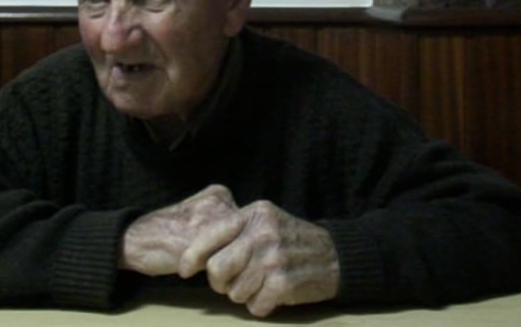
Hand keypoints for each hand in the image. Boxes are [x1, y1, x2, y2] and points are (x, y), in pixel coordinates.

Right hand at [119, 184, 243, 275]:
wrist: (135, 239)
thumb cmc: (170, 232)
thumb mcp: (202, 215)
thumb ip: (226, 222)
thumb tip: (254, 243)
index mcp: (219, 193)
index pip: (248, 223)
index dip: (238, 243)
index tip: (220, 247)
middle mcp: (216, 203)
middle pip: (244, 237)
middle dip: (235, 255)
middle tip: (215, 261)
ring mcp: (206, 220)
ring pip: (234, 252)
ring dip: (225, 266)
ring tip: (204, 265)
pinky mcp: (195, 241)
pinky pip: (218, 264)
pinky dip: (214, 273)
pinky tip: (195, 269)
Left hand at [179, 200, 339, 316]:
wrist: (335, 256)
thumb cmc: (292, 241)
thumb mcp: (266, 222)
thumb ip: (235, 233)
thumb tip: (196, 257)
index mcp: (254, 214)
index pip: (210, 235)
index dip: (191, 256)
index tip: (185, 270)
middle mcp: (262, 233)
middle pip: (216, 269)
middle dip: (219, 282)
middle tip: (230, 282)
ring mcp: (273, 258)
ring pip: (234, 292)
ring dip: (243, 295)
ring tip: (260, 284)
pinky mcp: (284, 283)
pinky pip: (254, 306)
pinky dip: (261, 305)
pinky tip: (273, 294)